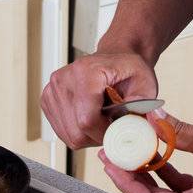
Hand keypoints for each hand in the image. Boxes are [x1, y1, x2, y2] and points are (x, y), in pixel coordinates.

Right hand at [40, 49, 158, 149]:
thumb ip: (141, 102)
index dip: (105, 133)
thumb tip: (130, 120)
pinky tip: (91, 117)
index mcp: (86, 72)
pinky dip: (78, 131)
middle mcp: (64, 79)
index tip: (117, 129)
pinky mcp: (47, 99)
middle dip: (97, 136)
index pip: (87, 120)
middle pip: (76, 132)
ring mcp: (52, 89)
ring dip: (88, 135)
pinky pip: (62, 131)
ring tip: (102, 118)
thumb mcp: (145, 81)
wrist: (116, 56)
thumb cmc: (128, 69)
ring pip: (68, 135)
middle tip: (112, 123)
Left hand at [98, 116, 192, 192]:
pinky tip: (159, 153)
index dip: (128, 184)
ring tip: (132, 151)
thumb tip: (153, 118)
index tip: (113, 165)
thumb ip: (180, 132)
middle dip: (134, 178)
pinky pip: (185, 191)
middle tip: (115, 156)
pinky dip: (170, 174)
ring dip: (151, 175)